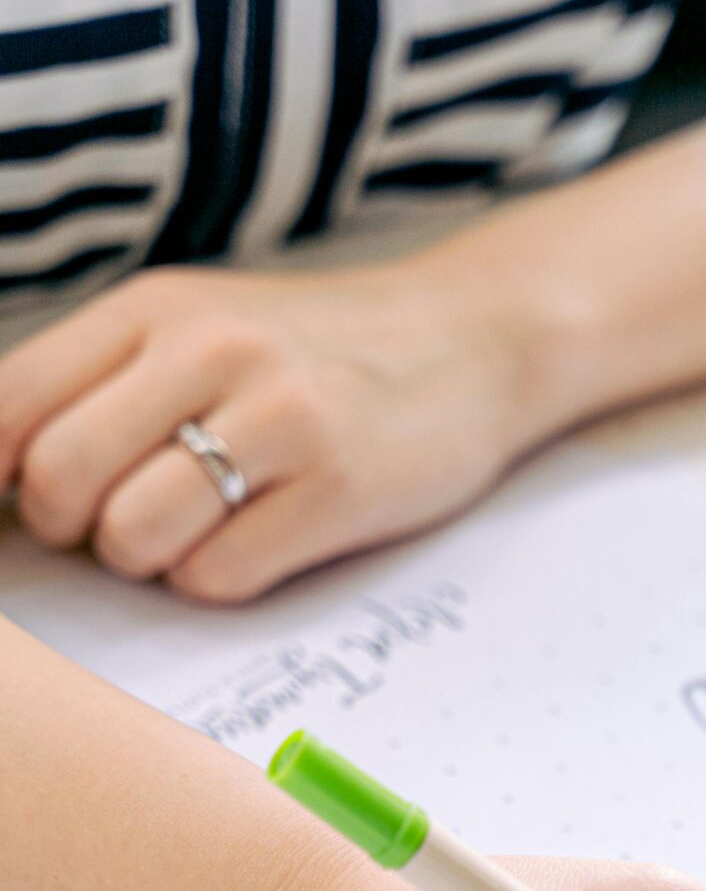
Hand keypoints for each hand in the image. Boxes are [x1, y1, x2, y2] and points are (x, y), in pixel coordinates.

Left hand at [0, 256, 537, 603]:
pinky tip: (255, 544)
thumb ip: (99, 383)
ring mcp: (278, 419)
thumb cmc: (316, 355)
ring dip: (145, 562)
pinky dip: (218, 581)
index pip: (6, 406)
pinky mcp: (336, 488)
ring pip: (134, 536)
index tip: (25, 504)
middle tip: (112, 525)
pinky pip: (219, 576)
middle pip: (60, 481)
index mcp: (152, 310)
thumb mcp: (197, 329)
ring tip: (188, 535)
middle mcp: (208, 352)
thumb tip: (2, 474)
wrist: (473, 342)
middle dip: (71, 529)